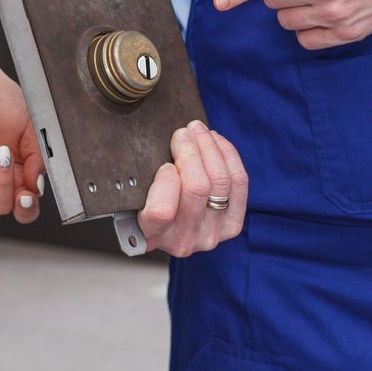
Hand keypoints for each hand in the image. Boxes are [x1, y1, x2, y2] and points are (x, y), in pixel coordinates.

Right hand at [138, 121, 246, 255]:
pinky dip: (228, 155)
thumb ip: (142, 178)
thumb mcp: (133, 195)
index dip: (166, 181)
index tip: (165, 163)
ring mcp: (211, 234)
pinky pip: (238, 182)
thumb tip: (161, 144)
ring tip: (198, 130)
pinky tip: (216, 141)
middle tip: (183, 132)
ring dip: (209, 147)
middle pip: (197, 188)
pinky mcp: (232, 224)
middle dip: (191, 151)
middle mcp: (184, 240)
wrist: (169, 228)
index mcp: (152, 235)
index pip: (162, 211)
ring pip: (220, 181)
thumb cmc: (143, 203)